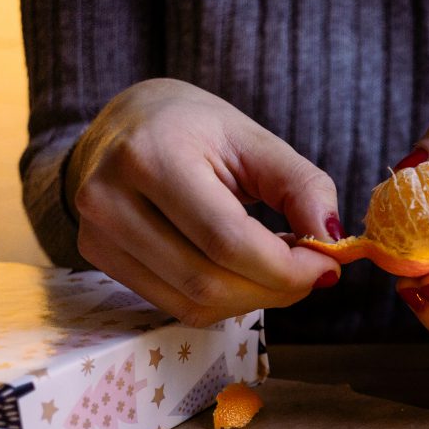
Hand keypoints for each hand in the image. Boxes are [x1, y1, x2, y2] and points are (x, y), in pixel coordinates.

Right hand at [67, 78, 341, 325]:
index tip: (329, 264)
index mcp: (151, 155)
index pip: (227, 240)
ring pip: (193, 303)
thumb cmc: (195, 128)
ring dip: (254, 298)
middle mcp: (109, 198)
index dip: (287, 267)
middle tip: (312, 271)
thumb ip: (302, 187)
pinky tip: (243, 272)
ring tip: (279, 266)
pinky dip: (224, 300)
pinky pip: (176, 306)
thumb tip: (333, 242)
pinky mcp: (97, 258)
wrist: (126, 122)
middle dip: (276, 288)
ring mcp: (96, 233)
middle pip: (209, 281)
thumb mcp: (255, 141)